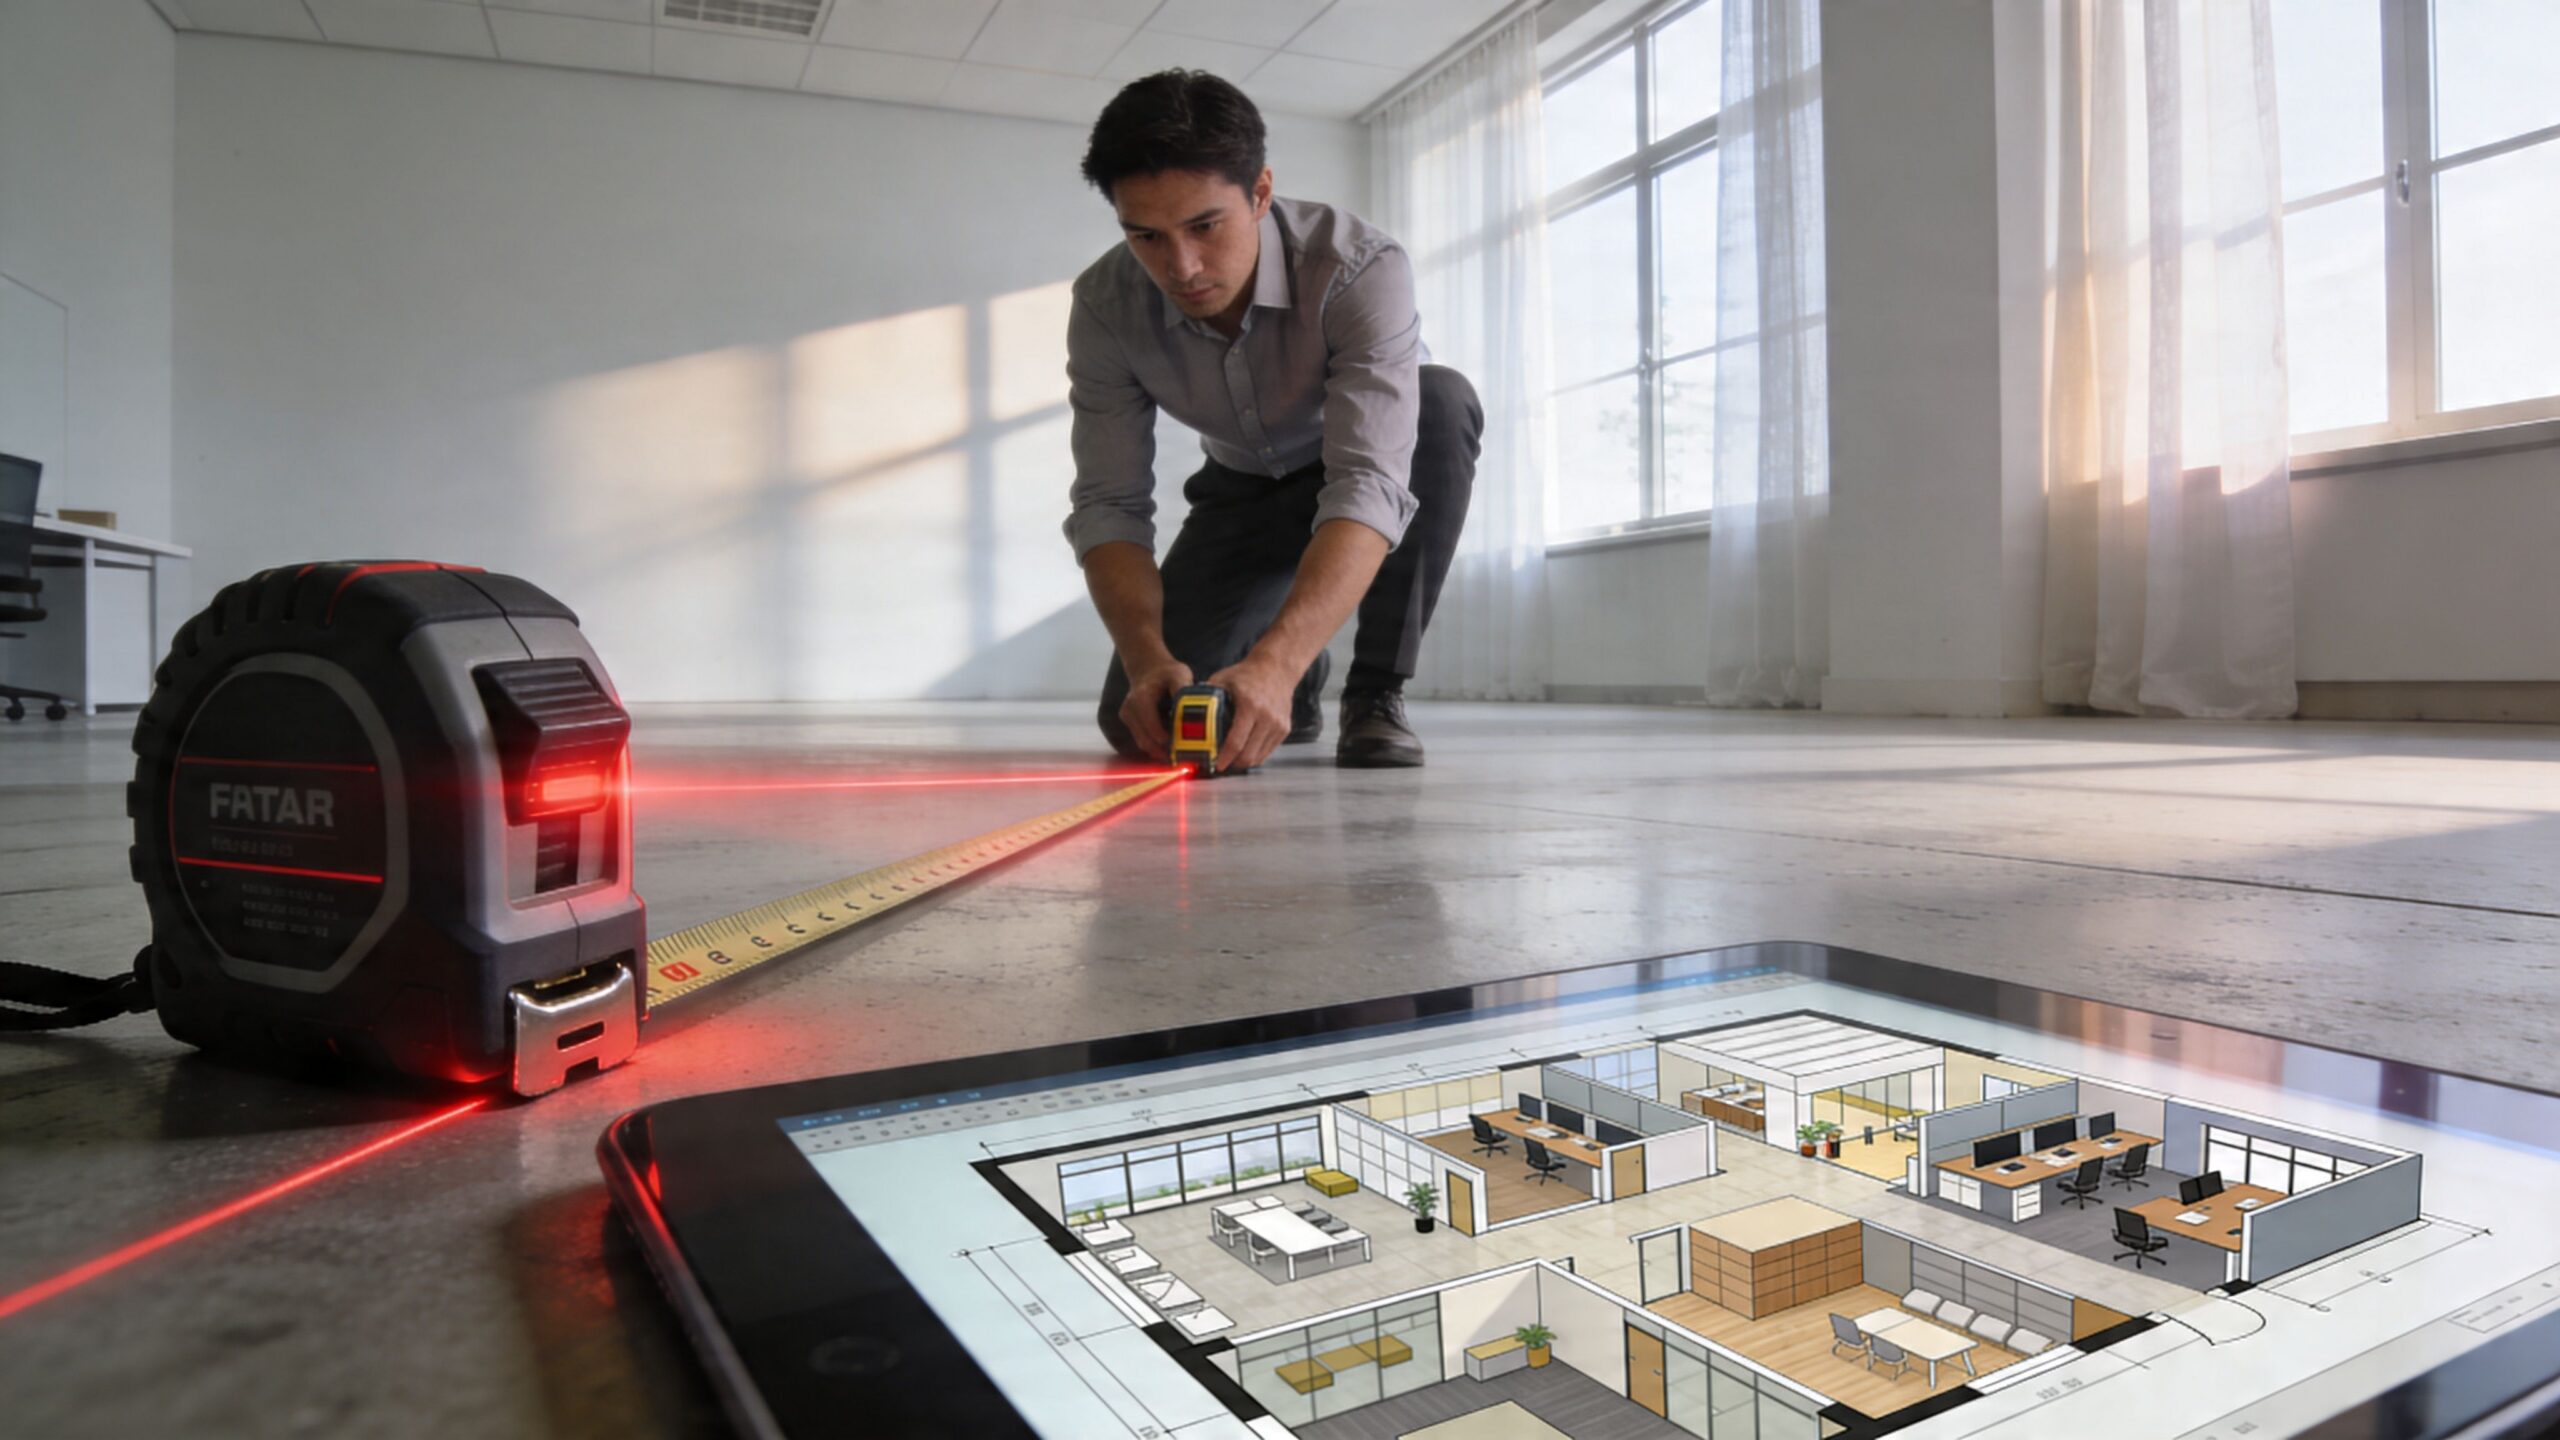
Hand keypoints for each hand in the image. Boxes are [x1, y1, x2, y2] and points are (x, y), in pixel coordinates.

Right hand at [1118, 657, 1193, 760]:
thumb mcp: (1179, 674)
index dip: (1166, 740)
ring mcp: (1127, 716)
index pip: (1151, 726)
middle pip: (1145, 739)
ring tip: (1178, 756)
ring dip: (1159, 752)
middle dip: (1164, 751)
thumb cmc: (1166, 672)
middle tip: (1183, 758)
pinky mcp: (1128, 721)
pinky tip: (1170, 749)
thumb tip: (1192, 707)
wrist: (1149, 669)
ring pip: (1142, 742)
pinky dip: (1154, 746)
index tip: (1183, 747)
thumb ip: (1183, 689)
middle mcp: (1130, 709)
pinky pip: (1141, 739)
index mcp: (1141, 698)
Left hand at [1205, 653, 1295, 773]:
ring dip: (1244, 761)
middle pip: (1249, 755)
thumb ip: (1207, 693)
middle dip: (1234, 764)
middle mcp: (1267, 717)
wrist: (1276, 668)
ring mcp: (1278, 725)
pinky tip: (1246, 749)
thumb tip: (1188, 707)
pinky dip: (1256, 754)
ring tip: (1233, 758)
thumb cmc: (1248, 674)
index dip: (1225, 757)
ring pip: (1259, 757)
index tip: (1217, 765)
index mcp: (1250, 706)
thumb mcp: (1224, 678)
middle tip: (1222, 763)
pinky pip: (1268, 751)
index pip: (1236, 741)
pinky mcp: (1284, 729)